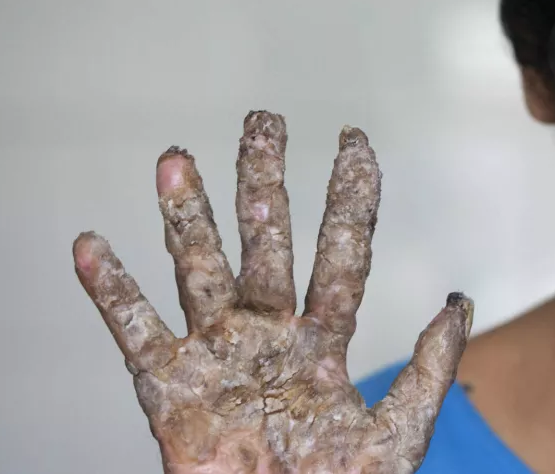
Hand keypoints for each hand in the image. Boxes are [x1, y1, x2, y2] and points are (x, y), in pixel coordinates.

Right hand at [72, 111, 473, 473]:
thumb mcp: (398, 434)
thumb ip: (428, 368)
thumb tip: (459, 303)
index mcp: (322, 342)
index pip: (341, 252)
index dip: (350, 196)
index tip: (355, 140)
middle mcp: (268, 335)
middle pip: (266, 243)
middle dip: (264, 181)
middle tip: (263, 120)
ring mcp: (218, 357)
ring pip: (200, 272)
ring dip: (187, 217)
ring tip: (176, 160)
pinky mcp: (171, 392)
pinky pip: (136, 334)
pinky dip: (113, 292)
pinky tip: (94, 245)